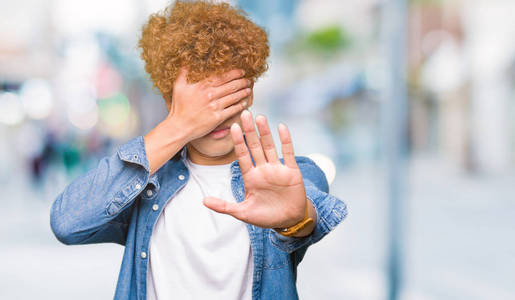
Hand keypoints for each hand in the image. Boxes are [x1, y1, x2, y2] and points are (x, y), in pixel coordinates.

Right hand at [144, 68, 249, 174]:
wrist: (179, 127)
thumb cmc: (178, 108)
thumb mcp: (178, 87)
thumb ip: (184, 74)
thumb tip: (187, 64)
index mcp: (202, 86)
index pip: (222, 76)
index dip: (234, 73)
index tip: (241, 71)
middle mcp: (210, 95)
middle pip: (231, 86)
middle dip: (242, 82)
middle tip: (248, 80)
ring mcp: (215, 106)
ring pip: (234, 97)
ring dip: (243, 92)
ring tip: (248, 89)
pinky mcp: (218, 117)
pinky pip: (232, 110)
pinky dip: (240, 106)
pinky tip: (244, 103)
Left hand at [203, 110, 309, 228]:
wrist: (289, 221)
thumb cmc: (265, 217)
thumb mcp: (243, 212)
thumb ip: (224, 206)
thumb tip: (203, 201)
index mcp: (250, 177)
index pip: (242, 155)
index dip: (237, 141)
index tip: (232, 127)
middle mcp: (263, 169)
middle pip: (254, 146)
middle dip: (249, 130)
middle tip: (244, 113)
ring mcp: (277, 169)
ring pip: (270, 146)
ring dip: (265, 132)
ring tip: (260, 117)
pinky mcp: (291, 171)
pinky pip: (288, 153)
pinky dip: (285, 140)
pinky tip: (281, 127)